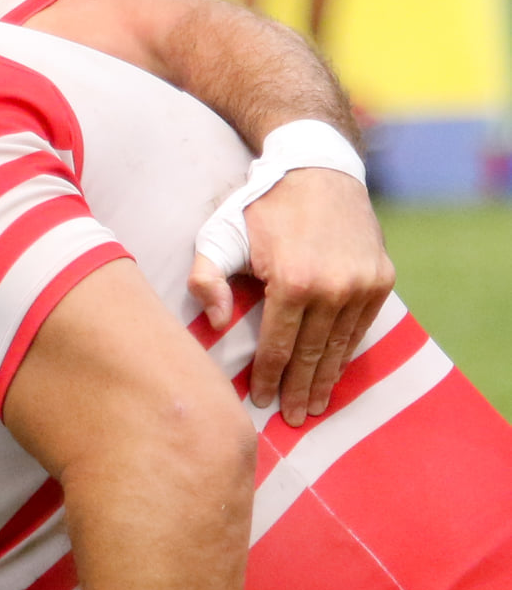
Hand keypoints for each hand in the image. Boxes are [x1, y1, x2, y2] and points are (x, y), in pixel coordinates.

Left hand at [188, 167, 392, 424]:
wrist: (316, 169)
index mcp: (292, 282)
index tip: (261, 402)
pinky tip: (336, 371)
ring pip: (340, 345)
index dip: (269, 378)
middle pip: (312, 354)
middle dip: (301, 390)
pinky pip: (361, 326)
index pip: (279, 346)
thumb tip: (213, 320)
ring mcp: (362, 284)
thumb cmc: (259, 206)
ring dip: (328, 379)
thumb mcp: (219, 234)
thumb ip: (208, 277)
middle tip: (294, 420)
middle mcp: (334, 288)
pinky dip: (347, 351)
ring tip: (316, 405)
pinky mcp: (382, 278)